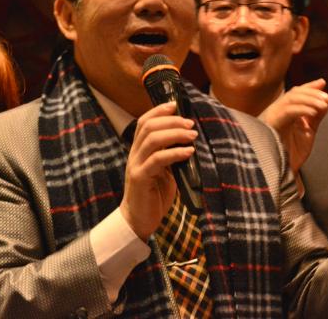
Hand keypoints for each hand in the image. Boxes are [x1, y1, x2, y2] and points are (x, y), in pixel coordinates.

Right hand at [119, 101, 197, 240]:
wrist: (138, 221)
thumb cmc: (154, 195)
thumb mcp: (166, 171)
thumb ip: (172, 156)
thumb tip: (190, 142)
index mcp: (139, 150)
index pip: (144, 122)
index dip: (158, 111)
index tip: (175, 105)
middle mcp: (134, 154)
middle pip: (148, 127)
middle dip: (171, 121)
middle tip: (190, 124)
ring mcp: (135, 166)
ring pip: (152, 140)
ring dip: (174, 134)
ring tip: (192, 135)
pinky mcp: (140, 178)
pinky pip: (157, 160)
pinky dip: (174, 153)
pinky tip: (188, 152)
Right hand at [258, 79, 327, 173]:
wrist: (279, 175)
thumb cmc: (290, 156)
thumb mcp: (306, 133)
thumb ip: (315, 118)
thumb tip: (326, 103)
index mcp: (283, 113)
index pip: (296, 94)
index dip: (309, 87)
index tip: (322, 83)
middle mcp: (276, 112)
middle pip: (294, 93)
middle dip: (312, 92)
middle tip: (327, 98)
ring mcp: (272, 117)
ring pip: (291, 99)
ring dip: (309, 99)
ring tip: (324, 104)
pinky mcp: (270, 124)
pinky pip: (287, 111)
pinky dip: (301, 109)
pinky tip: (313, 112)